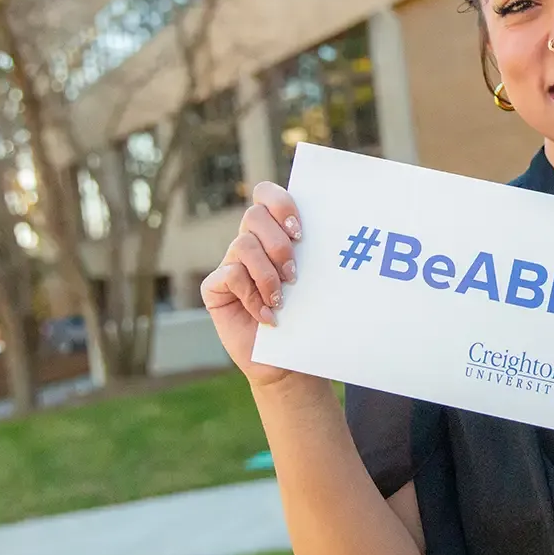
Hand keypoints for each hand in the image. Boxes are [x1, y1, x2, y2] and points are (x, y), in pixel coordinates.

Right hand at [200, 182, 305, 387]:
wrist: (288, 359)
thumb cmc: (306, 317)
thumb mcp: (316, 281)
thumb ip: (315, 254)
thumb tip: (338, 232)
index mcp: (274, 233)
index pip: (267, 195)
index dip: (280, 204)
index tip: (300, 232)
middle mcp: (250, 243)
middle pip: (254, 215)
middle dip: (278, 242)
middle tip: (294, 272)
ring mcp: (230, 264)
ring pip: (243, 244)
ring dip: (267, 272)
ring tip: (282, 297)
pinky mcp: (215, 287)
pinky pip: (231, 274)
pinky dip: (253, 295)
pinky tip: (268, 314)